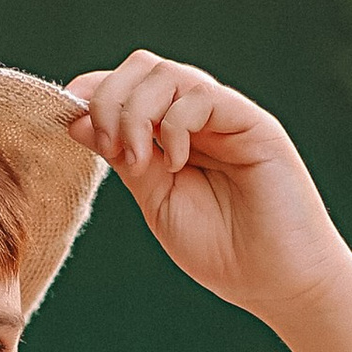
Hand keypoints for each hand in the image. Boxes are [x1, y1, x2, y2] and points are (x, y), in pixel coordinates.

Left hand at [64, 53, 350, 325]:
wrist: (278, 283)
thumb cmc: (223, 250)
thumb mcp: (157, 202)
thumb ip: (124, 159)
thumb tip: (76, 119)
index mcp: (174, 134)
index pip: (127, 86)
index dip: (93, 93)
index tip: (72, 125)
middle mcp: (200, 117)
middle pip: (143, 67)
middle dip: (110, 99)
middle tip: (112, 149)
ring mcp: (227, 117)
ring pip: (169, 74)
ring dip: (136, 113)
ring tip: (140, 161)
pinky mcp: (254, 125)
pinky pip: (203, 96)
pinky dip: (175, 124)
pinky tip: (175, 163)